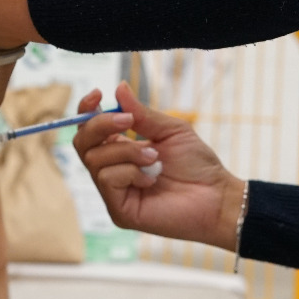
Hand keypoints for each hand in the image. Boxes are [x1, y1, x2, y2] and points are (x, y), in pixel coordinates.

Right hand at [73, 83, 245, 251]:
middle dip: (102, 125)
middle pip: (82, 143)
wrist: (216, 196)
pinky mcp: (118, 211)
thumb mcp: (169, 130)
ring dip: (127, 151)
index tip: (98, 94)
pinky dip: (129, 172)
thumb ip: (141, 113)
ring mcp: (114, 193)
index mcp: (121, 151)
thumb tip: (119, 87)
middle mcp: (112, 171)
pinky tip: (151, 178)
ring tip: (154, 158)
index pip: (89, 131)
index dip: (86, 111)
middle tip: (129, 121)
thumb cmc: (196, 165)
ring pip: (95, 160)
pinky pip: (107, 179)